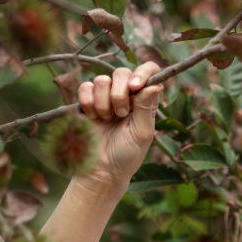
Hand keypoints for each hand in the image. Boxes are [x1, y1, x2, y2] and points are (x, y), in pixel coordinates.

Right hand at [75, 61, 164, 187]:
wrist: (102, 170)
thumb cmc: (127, 154)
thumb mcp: (142, 133)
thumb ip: (147, 107)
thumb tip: (155, 84)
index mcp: (145, 100)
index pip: (149, 71)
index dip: (142, 72)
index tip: (135, 86)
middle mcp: (126, 94)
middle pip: (121, 72)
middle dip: (119, 93)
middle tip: (121, 114)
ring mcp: (106, 96)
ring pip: (101, 80)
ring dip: (104, 102)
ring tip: (107, 120)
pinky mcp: (88, 101)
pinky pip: (85, 87)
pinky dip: (88, 102)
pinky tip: (93, 117)